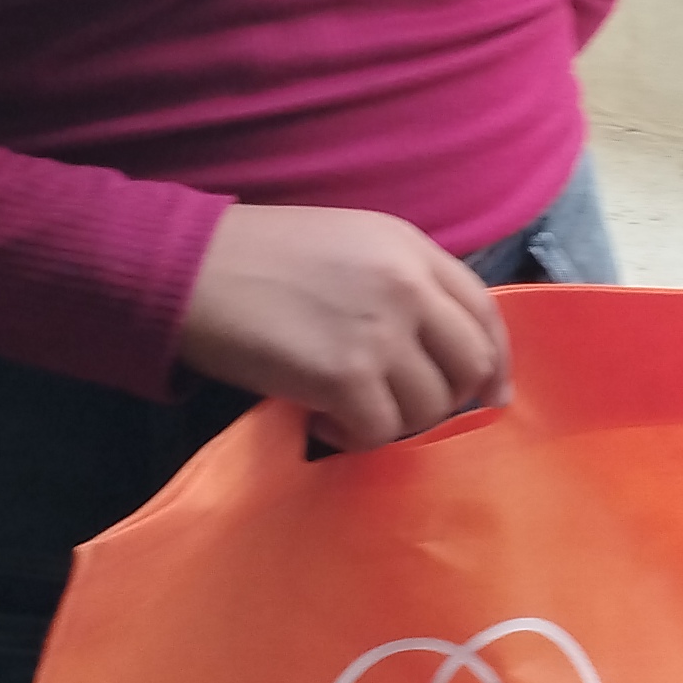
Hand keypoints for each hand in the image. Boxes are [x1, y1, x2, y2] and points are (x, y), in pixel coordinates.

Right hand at [176, 205, 510, 449]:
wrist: (188, 268)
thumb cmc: (256, 256)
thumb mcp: (347, 244)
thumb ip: (399, 284)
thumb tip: (434, 351)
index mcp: (410, 247)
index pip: (485, 312)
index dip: (494, 362)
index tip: (489, 396)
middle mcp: (408, 285)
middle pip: (469, 365)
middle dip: (446, 400)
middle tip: (402, 410)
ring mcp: (381, 332)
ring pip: (429, 408)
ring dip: (393, 421)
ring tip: (344, 408)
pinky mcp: (346, 376)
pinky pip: (381, 432)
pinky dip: (353, 437)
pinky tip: (318, 418)